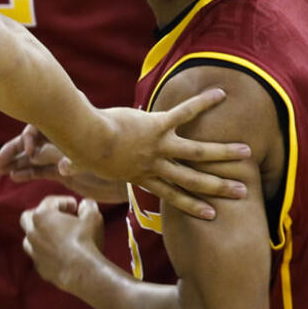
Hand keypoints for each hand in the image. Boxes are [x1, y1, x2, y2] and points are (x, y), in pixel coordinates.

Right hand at [0, 126, 126, 202]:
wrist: (133, 179)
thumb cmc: (115, 161)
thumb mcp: (86, 156)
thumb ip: (60, 155)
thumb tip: (34, 156)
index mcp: (67, 128)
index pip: (41, 126)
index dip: (30, 138)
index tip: (29, 152)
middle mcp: (61, 139)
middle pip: (31, 142)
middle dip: (14, 150)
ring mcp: (61, 156)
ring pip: (32, 157)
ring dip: (17, 162)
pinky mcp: (63, 173)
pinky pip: (40, 171)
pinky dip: (27, 173)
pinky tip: (14, 177)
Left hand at [20, 196, 104, 291]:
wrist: (82, 272)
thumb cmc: (86, 241)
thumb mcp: (93, 218)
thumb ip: (88, 207)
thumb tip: (85, 205)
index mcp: (42, 216)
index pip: (50, 202)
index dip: (63, 201)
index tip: (75, 206)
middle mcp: (32, 232)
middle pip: (28, 217)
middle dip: (42, 214)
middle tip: (58, 217)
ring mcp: (33, 251)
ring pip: (30, 238)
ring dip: (41, 235)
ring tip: (57, 236)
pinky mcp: (39, 267)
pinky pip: (39, 257)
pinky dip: (46, 253)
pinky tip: (59, 254)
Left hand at [76, 89, 249, 219]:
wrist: (85, 139)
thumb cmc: (79, 148)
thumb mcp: (82, 161)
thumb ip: (77, 165)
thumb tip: (61, 169)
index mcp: (140, 176)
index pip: (170, 195)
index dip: (191, 206)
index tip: (211, 214)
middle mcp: (154, 165)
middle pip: (192, 180)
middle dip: (218, 186)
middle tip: (242, 193)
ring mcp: (159, 147)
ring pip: (198, 152)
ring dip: (222, 151)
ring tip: (246, 152)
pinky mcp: (157, 126)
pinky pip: (184, 113)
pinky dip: (202, 103)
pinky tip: (220, 94)